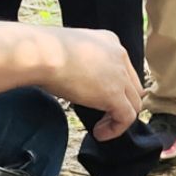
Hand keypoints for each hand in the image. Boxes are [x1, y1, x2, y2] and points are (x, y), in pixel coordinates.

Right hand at [45, 26, 142, 140]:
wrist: (41, 53)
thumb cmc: (43, 51)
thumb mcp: (70, 51)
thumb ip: (80, 62)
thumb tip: (75, 78)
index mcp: (109, 41)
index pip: (123, 68)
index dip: (116, 87)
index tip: (99, 100)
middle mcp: (119, 55)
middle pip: (133, 87)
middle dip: (122, 103)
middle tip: (103, 116)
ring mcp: (120, 75)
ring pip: (134, 103)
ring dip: (118, 119)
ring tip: (100, 128)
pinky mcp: (114, 94)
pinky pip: (126, 117)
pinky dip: (116, 129)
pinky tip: (99, 134)